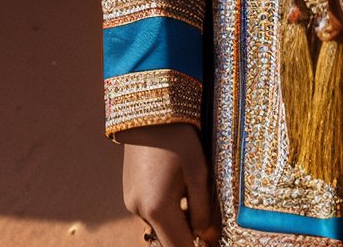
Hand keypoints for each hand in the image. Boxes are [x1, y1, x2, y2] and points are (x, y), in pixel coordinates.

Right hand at [120, 122, 219, 246]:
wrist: (148, 110)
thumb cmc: (178, 137)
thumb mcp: (198, 170)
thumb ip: (203, 208)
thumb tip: (208, 237)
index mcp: (157, 208)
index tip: (213, 241)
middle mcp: (140, 211)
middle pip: (168, 239)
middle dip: (188, 234)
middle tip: (209, 219)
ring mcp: (131, 203)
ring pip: (160, 225)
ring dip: (178, 220)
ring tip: (192, 190)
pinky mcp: (129, 194)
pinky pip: (152, 212)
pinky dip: (167, 208)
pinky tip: (178, 183)